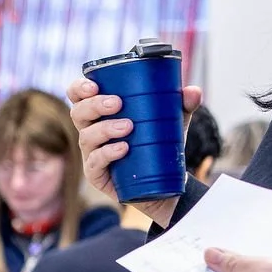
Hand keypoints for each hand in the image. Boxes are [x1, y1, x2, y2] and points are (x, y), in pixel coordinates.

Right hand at [67, 78, 204, 226]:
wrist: (165, 185)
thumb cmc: (158, 148)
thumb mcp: (171, 124)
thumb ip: (182, 106)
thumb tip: (193, 91)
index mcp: (101, 115)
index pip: (79, 98)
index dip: (79, 88)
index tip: (94, 85)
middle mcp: (92, 132)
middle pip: (78, 113)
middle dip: (94, 105)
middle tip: (117, 103)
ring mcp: (92, 154)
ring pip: (86, 137)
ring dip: (105, 129)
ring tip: (128, 127)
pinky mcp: (98, 176)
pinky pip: (95, 163)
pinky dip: (107, 154)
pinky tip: (123, 148)